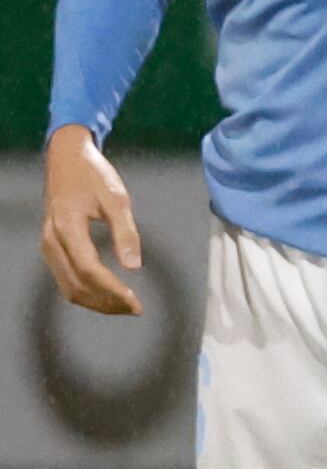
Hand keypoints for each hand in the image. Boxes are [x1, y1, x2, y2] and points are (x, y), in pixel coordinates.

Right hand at [42, 125, 142, 315]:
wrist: (66, 159)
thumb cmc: (94, 176)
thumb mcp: (117, 198)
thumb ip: (126, 233)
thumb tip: (134, 267)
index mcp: (68, 228)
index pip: (90, 270)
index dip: (113, 290)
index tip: (136, 302)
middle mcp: (52, 241)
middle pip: (76, 286)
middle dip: (106, 302)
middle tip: (135, 309)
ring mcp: (48, 246)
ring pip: (68, 287)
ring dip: (95, 301)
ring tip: (124, 306)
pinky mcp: (51, 247)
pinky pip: (65, 278)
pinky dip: (85, 291)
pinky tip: (107, 292)